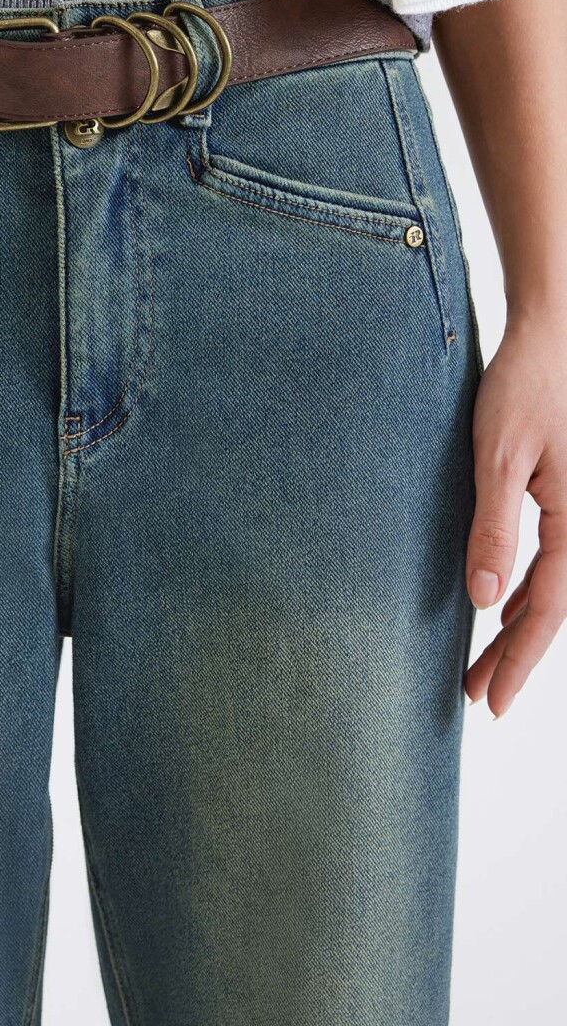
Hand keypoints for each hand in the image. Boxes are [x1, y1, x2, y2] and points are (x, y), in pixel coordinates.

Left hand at [464, 312, 566, 715]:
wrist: (549, 335)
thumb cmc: (523, 386)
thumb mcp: (498, 457)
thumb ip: (493, 529)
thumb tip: (482, 602)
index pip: (548, 609)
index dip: (518, 659)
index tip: (492, 700)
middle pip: (551, 606)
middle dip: (515, 655)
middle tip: (478, 698)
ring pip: (551, 586)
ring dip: (518, 626)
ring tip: (480, 665)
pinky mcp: (565, 495)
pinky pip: (551, 560)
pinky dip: (526, 590)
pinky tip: (502, 606)